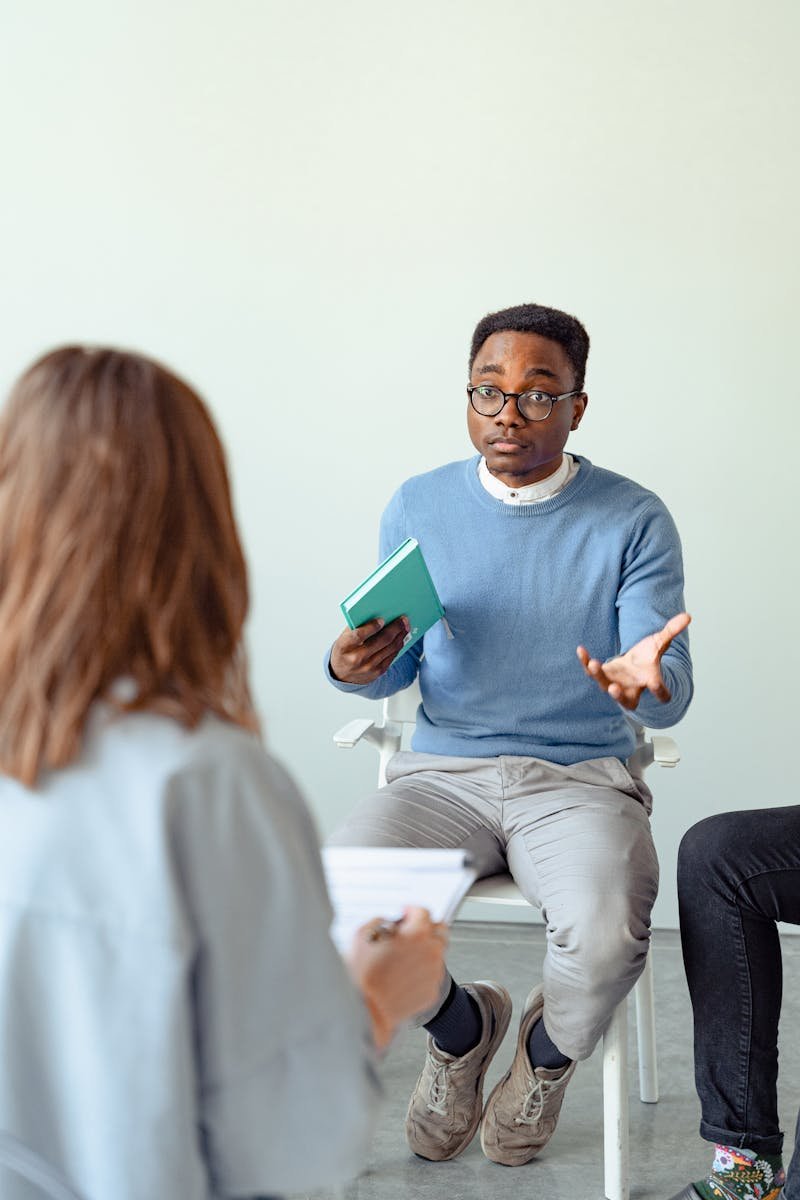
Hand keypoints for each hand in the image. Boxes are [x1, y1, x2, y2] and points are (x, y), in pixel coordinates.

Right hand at [329, 615, 409, 683]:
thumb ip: (355, 627)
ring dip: (400, 636)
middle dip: (394, 628)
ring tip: (405, 627)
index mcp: (343, 647)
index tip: (382, 619)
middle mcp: (356, 658)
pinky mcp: (378, 672)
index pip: (359, 635)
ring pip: (390, 648)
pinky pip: (392, 656)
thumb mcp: (343, 638)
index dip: (371, 627)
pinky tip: (401, 638)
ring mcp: (368, 667)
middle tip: (403, 619)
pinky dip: (397, 645)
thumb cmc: (344, 651)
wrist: (342, 674)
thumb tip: (376, 614)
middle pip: (380, 641)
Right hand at [346, 906, 447, 1049]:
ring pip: (437, 954)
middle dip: (425, 928)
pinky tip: (404, 976)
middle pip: (439, 930)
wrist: (367, 1011)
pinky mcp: (432, 992)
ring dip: (425, 950)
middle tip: (411, 933)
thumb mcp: (362, 935)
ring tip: (404, 958)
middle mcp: (430, 951)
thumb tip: (387, 923)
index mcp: (416, 934)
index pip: (423, 912)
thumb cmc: (362, 976)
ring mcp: (434, 973)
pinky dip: (422, 972)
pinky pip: (432, 976)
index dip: (412, 911)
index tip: (406, 914)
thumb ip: (380, 921)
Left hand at [576, 612, 690, 710]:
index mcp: (650, 681)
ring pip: (604, 685)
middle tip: (614, 690)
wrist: (633, 665)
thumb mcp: (660, 643)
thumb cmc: (647, 658)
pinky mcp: (601, 674)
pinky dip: (585, 661)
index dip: (660, 692)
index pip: (659, 692)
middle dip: (619, 696)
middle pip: (626, 700)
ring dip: (598, 676)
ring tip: (594, 663)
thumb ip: (671, 631)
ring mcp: (614, 684)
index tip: (657, 687)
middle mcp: (632, 688)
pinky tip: (581, 650)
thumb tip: (688, 616)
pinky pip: (591, 671)